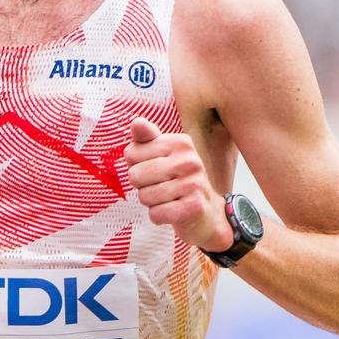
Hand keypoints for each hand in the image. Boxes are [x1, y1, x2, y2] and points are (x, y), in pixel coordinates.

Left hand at [124, 118, 233, 250]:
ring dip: (151, 203)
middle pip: (136, 175)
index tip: (154, 170)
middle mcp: (189, 160)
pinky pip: (155, 214)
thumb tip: (137, 122)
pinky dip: (158, 216)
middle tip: (161, 187)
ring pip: (144, 196)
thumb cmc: (178, 181)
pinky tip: (172, 212)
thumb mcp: (163, 156)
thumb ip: (147, 139)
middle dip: (141, 186)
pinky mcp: (193, 207)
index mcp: (180, 142)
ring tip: (167, 199)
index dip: (136, 166)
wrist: (207, 213)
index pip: (131, 153)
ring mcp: (193, 184)